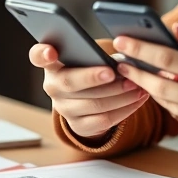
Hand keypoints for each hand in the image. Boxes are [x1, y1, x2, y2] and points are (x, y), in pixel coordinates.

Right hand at [29, 43, 148, 138]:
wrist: (88, 100)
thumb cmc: (90, 69)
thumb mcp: (86, 58)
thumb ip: (92, 53)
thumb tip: (121, 56)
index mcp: (52, 64)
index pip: (38, 56)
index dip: (43, 54)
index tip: (51, 52)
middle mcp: (53, 87)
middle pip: (70, 82)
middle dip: (92, 77)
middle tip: (113, 72)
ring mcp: (64, 109)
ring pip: (93, 103)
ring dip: (119, 94)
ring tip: (137, 84)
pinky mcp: (79, 126)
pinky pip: (104, 119)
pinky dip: (125, 109)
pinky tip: (138, 99)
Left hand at [112, 24, 177, 159]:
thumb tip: (175, 28)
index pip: (167, 59)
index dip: (141, 50)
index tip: (122, 42)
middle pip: (158, 85)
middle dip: (135, 73)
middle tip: (119, 63)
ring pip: (166, 102)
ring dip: (152, 88)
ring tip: (139, 75)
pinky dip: (173, 104)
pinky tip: (173, 93)